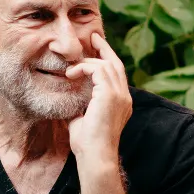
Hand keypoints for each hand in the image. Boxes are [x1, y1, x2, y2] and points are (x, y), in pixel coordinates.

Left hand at [65, 33, 132, 165]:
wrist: (95, 156)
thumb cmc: (87, 145)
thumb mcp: (82, 120)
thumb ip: (80, 107)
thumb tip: (68, 99)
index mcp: (121, 103)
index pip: (117, 75)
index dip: (107, 60)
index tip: (96, 49)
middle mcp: (124, 97)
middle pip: (117, 65)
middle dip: (104, 49)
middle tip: (93, 37)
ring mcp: (120, 95)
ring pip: (108, 65)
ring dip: (89, 62)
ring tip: (72, 66)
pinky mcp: (111, 95)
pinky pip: (98, 69)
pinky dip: (84, 68)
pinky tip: (71, 75)